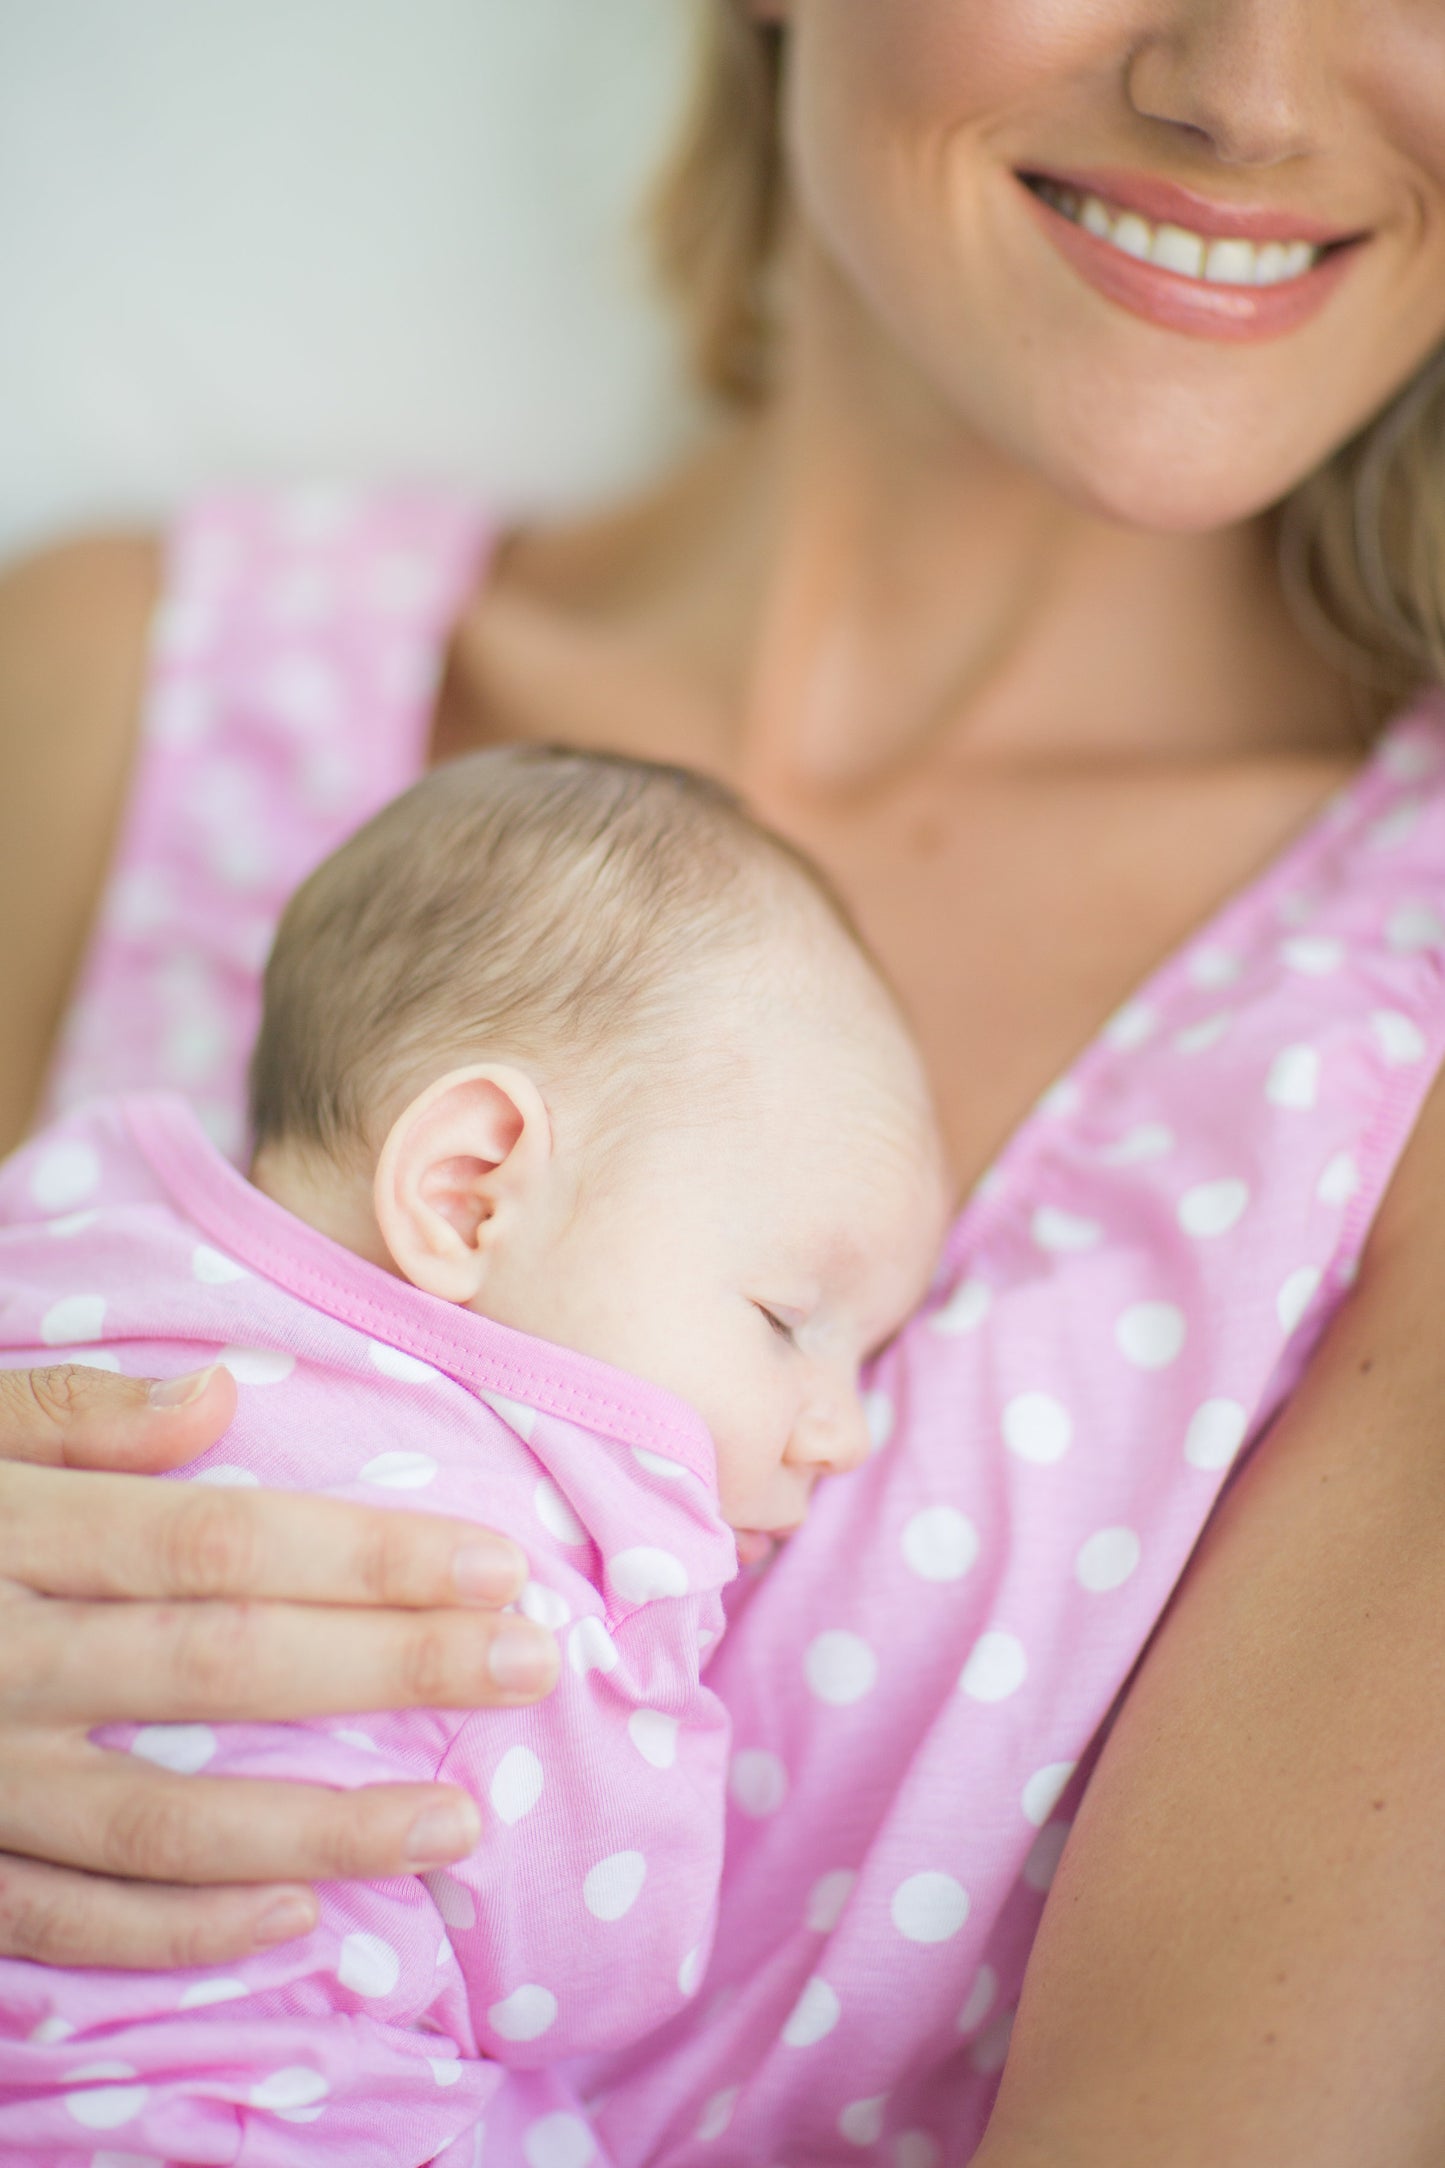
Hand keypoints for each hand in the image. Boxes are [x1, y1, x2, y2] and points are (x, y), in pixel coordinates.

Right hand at [0, 1362, 558, 1968]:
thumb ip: (71, 1413)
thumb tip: (221, 1395)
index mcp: (9, 1531)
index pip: (221, 1543)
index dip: (364, 1556)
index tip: (494, 1563)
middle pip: (222, 1668)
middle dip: (390, 1669)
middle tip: (531, 1666)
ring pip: (162, 1820)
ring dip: (322, 1824)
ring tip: (459, 1819)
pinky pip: (58, 1922)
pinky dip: (176, 1934)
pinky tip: (294, 1922)